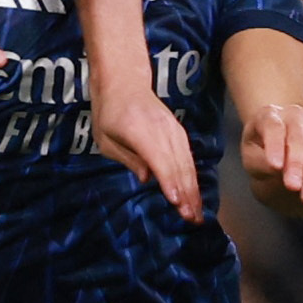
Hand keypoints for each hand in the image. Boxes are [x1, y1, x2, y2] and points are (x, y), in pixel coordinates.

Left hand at [91, 83, 201, 223]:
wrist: (124, 83)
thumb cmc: (108, 114)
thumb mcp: (105, 140)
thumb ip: (127, 158)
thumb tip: (147, 178)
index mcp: (138, 130)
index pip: (158, 159)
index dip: (168, 182)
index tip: (176, 202)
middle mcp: (161, 129)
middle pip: (177, 164)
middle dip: (186, 193)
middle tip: (191, 219)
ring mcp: (173, 129)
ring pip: (187, 162)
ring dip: (193, 189)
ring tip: (197, 213)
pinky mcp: (179, 132)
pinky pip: (188, 157)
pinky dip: (193, 177)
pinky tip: (194, 194)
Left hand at [240, 103, 302, 213]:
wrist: (280, 144)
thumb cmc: (259, 150)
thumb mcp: (251, 157)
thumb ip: (260, 162)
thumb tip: (276, 169)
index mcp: (268, 115)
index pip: (273, 127)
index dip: (275, 146)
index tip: (275, 167)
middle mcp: (293, 115)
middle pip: (297, 138)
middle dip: (296, 164)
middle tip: (292, 187)